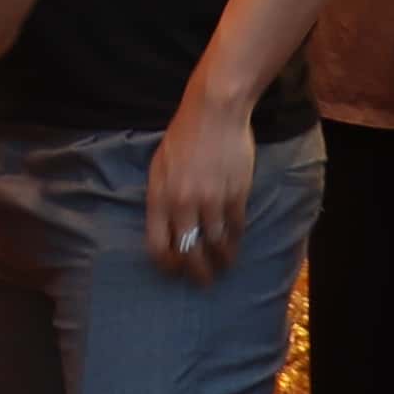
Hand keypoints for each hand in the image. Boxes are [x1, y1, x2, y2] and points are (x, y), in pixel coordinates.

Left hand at [145, 92, 261, 283]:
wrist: (214, 113)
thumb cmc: (183, 137)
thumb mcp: (159, 166)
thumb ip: (161, 198)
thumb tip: (167, 227)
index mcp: (160, 197)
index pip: (158, 246)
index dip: (166, 265)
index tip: (175, 270)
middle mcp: (184, 204)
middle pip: (188, 253)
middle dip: (196, 273)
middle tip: (202, 280)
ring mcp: (211, 201)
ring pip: (215, 245)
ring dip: (220, 261)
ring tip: (223, 266)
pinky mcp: (236, 195)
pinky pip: (235, 228)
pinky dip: (235, 241)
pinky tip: (234, 246)